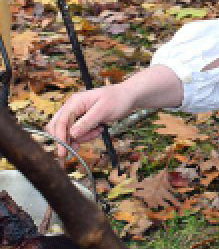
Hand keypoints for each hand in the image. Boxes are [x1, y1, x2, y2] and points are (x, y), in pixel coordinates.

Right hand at [45, 65, 182, 159]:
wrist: (129, 96)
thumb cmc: (118, 100)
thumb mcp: (103, 111)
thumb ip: (87, 122)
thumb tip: (71, 134)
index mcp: (74, 102)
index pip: (60, 122)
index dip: (60, 138)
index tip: (63, 152)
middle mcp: (72, 107)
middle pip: (59, 128)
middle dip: (69, 139)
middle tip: (78, 147)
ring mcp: (77, 114)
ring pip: (70, 132)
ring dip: (83, 136)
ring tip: (98, 130)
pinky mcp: (82, 119)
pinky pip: (79, 132)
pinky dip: (87, 135)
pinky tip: (99, 129)